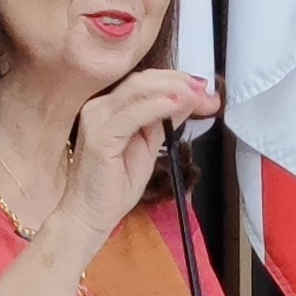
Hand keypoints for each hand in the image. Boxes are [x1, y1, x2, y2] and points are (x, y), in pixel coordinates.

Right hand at [59, 68, 222, 247]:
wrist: (90, 216)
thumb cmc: (113, 187)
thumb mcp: (148, 147)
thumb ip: (163, 122)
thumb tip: (185, 101)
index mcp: (109, 107)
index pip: (145, 82)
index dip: (177, 80)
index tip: (204, 89)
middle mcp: (99, 108)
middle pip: (143, 80)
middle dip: (180, 82)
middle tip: (206, 91)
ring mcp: (97, 119)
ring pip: (138, 90)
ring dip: (173, 90)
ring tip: (197, 95)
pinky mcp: (100, 136)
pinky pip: (132, 115)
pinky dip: (157, 106)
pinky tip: (177, 104)